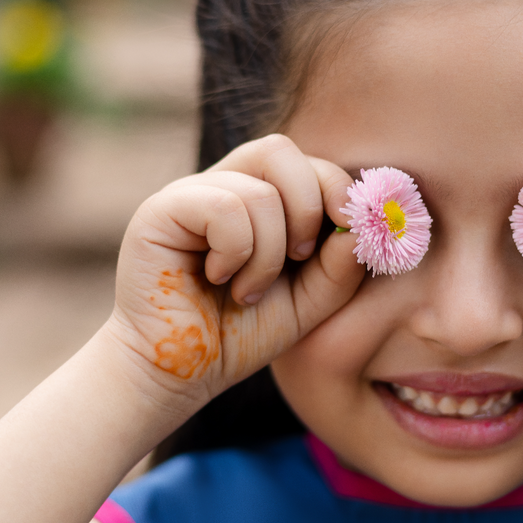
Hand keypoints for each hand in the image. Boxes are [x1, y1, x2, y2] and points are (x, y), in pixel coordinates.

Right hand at [105, 134, 364, 409]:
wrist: (181, 372)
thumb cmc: (241, 335)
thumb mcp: (309, 301)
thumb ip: (341, 263)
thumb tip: (361, 220)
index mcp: (259, 197)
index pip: (307, 162)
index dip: (336, 192)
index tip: (342, 240)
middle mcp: (222, 185)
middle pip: (279, 150)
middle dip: (308, 207)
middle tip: (298, 258)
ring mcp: (189, 194)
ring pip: (259, 191)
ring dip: (268, 253)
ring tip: (248, 290)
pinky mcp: (161, 210)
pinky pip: (225, 206)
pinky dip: (237, 251)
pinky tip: (219, 278)